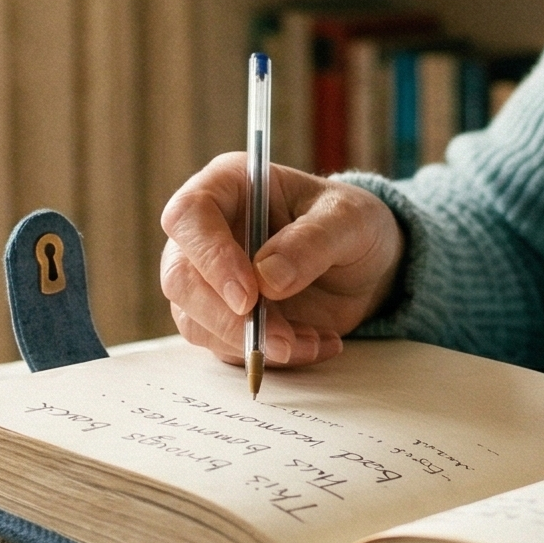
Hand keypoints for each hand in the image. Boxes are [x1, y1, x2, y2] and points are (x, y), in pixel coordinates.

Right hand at [158, 152, 403, 369]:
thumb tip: (267, 278)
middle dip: (226, 318)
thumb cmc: (351, 224)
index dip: (211, 257)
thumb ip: (312, 242)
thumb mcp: (349, 221)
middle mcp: (208, 232)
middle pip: (179, 278)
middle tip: (280, 339)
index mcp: (229, 186)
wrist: (364, 266)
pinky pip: (227, 347)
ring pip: (196, 322)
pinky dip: (270, 356)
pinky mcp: (222, 318)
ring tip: (313, 339)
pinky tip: (315, 343)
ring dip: (252, 343)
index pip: (189, 215)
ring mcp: (209, 279)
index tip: (249, 295)